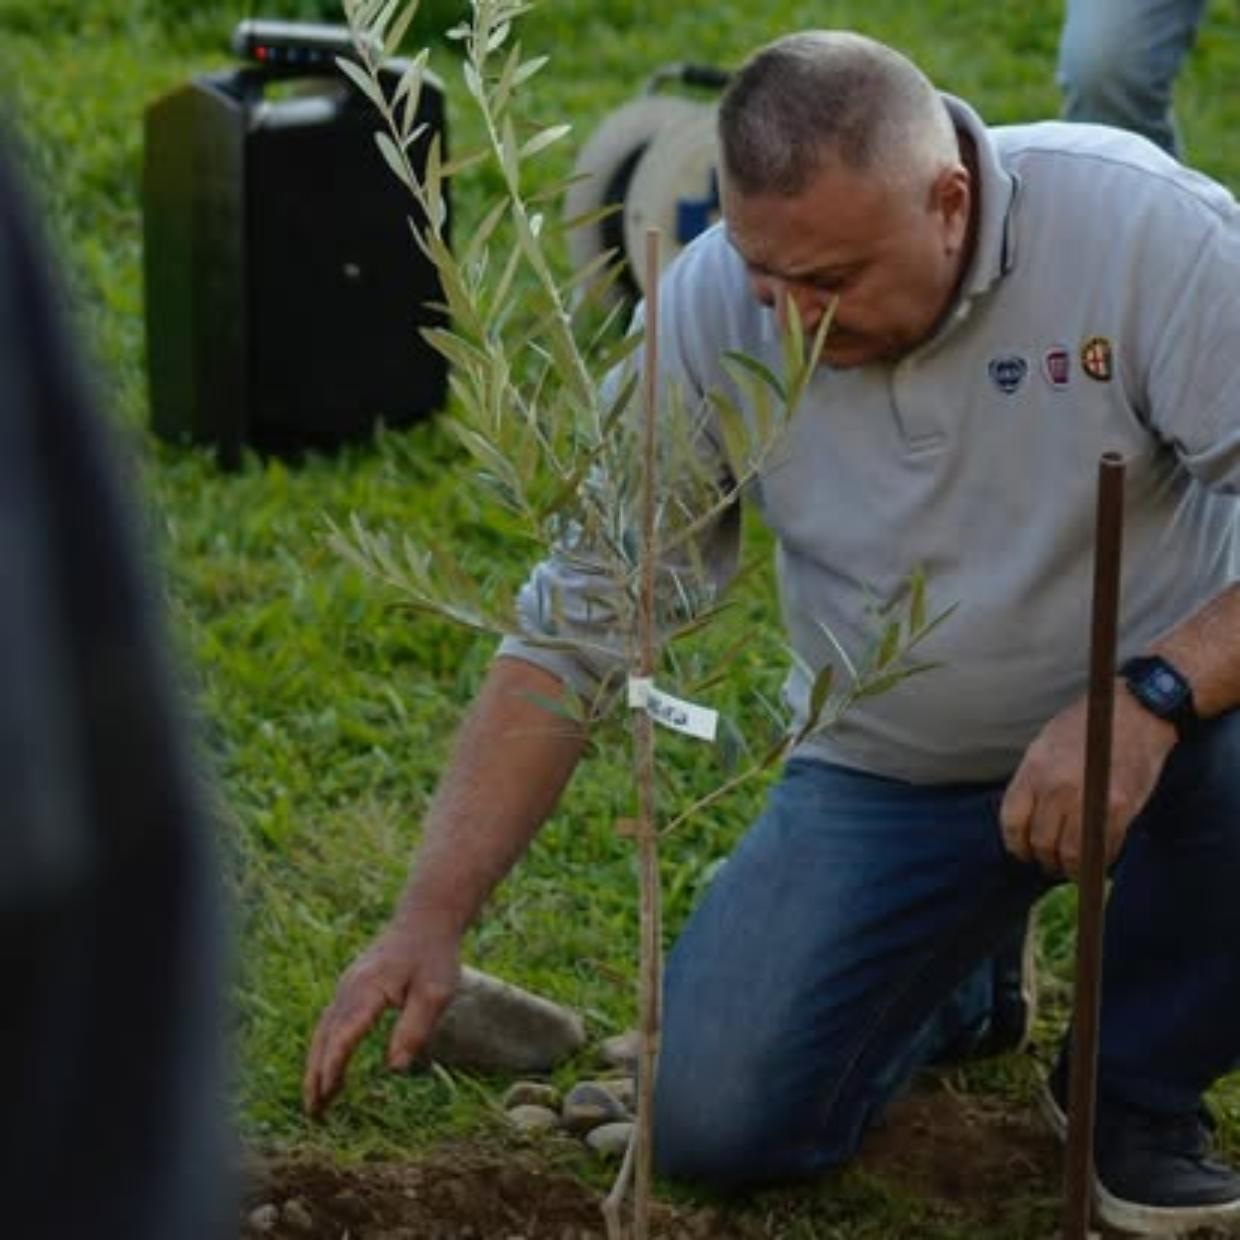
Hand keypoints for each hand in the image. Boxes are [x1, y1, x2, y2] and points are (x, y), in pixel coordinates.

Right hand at [303, 918, 460, 1116]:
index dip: (333, 1065)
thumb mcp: (436, 993)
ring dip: (317, 1064)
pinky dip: (325, 1048)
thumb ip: (415, 1028)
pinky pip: (331, 1022)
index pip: (344, 1033)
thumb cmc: (434, 956)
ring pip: (324, 1030)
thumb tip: (396, 1068)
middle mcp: (349, 987)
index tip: (327, 1094)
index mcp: (368, 989)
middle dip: (317, 1074)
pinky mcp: (351, 987)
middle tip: (313, 1112)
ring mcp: (347, 986)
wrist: (425, 919)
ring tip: (317, 1100)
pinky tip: (330, 1067)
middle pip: (325, 1036)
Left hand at [999, 685, 1176, 878]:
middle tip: (1048, 863)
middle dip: (1042, 858)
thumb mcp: (1044, 745)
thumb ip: (1032, 780)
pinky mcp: (1120, 809)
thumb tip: (1025, 818)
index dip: (1015, 844)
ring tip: (1070, 867)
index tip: (1022, 851)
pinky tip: (1097, 860)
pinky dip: (1099, 862)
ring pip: (1070, 853)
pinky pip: (1103, 849)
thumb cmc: (1086, 727)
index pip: (1012, 821)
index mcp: (1034, 769)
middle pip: (1040, 841)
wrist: (1135, 712)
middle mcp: (1057, 787)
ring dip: (1068, 868)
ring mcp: (1089, 799)